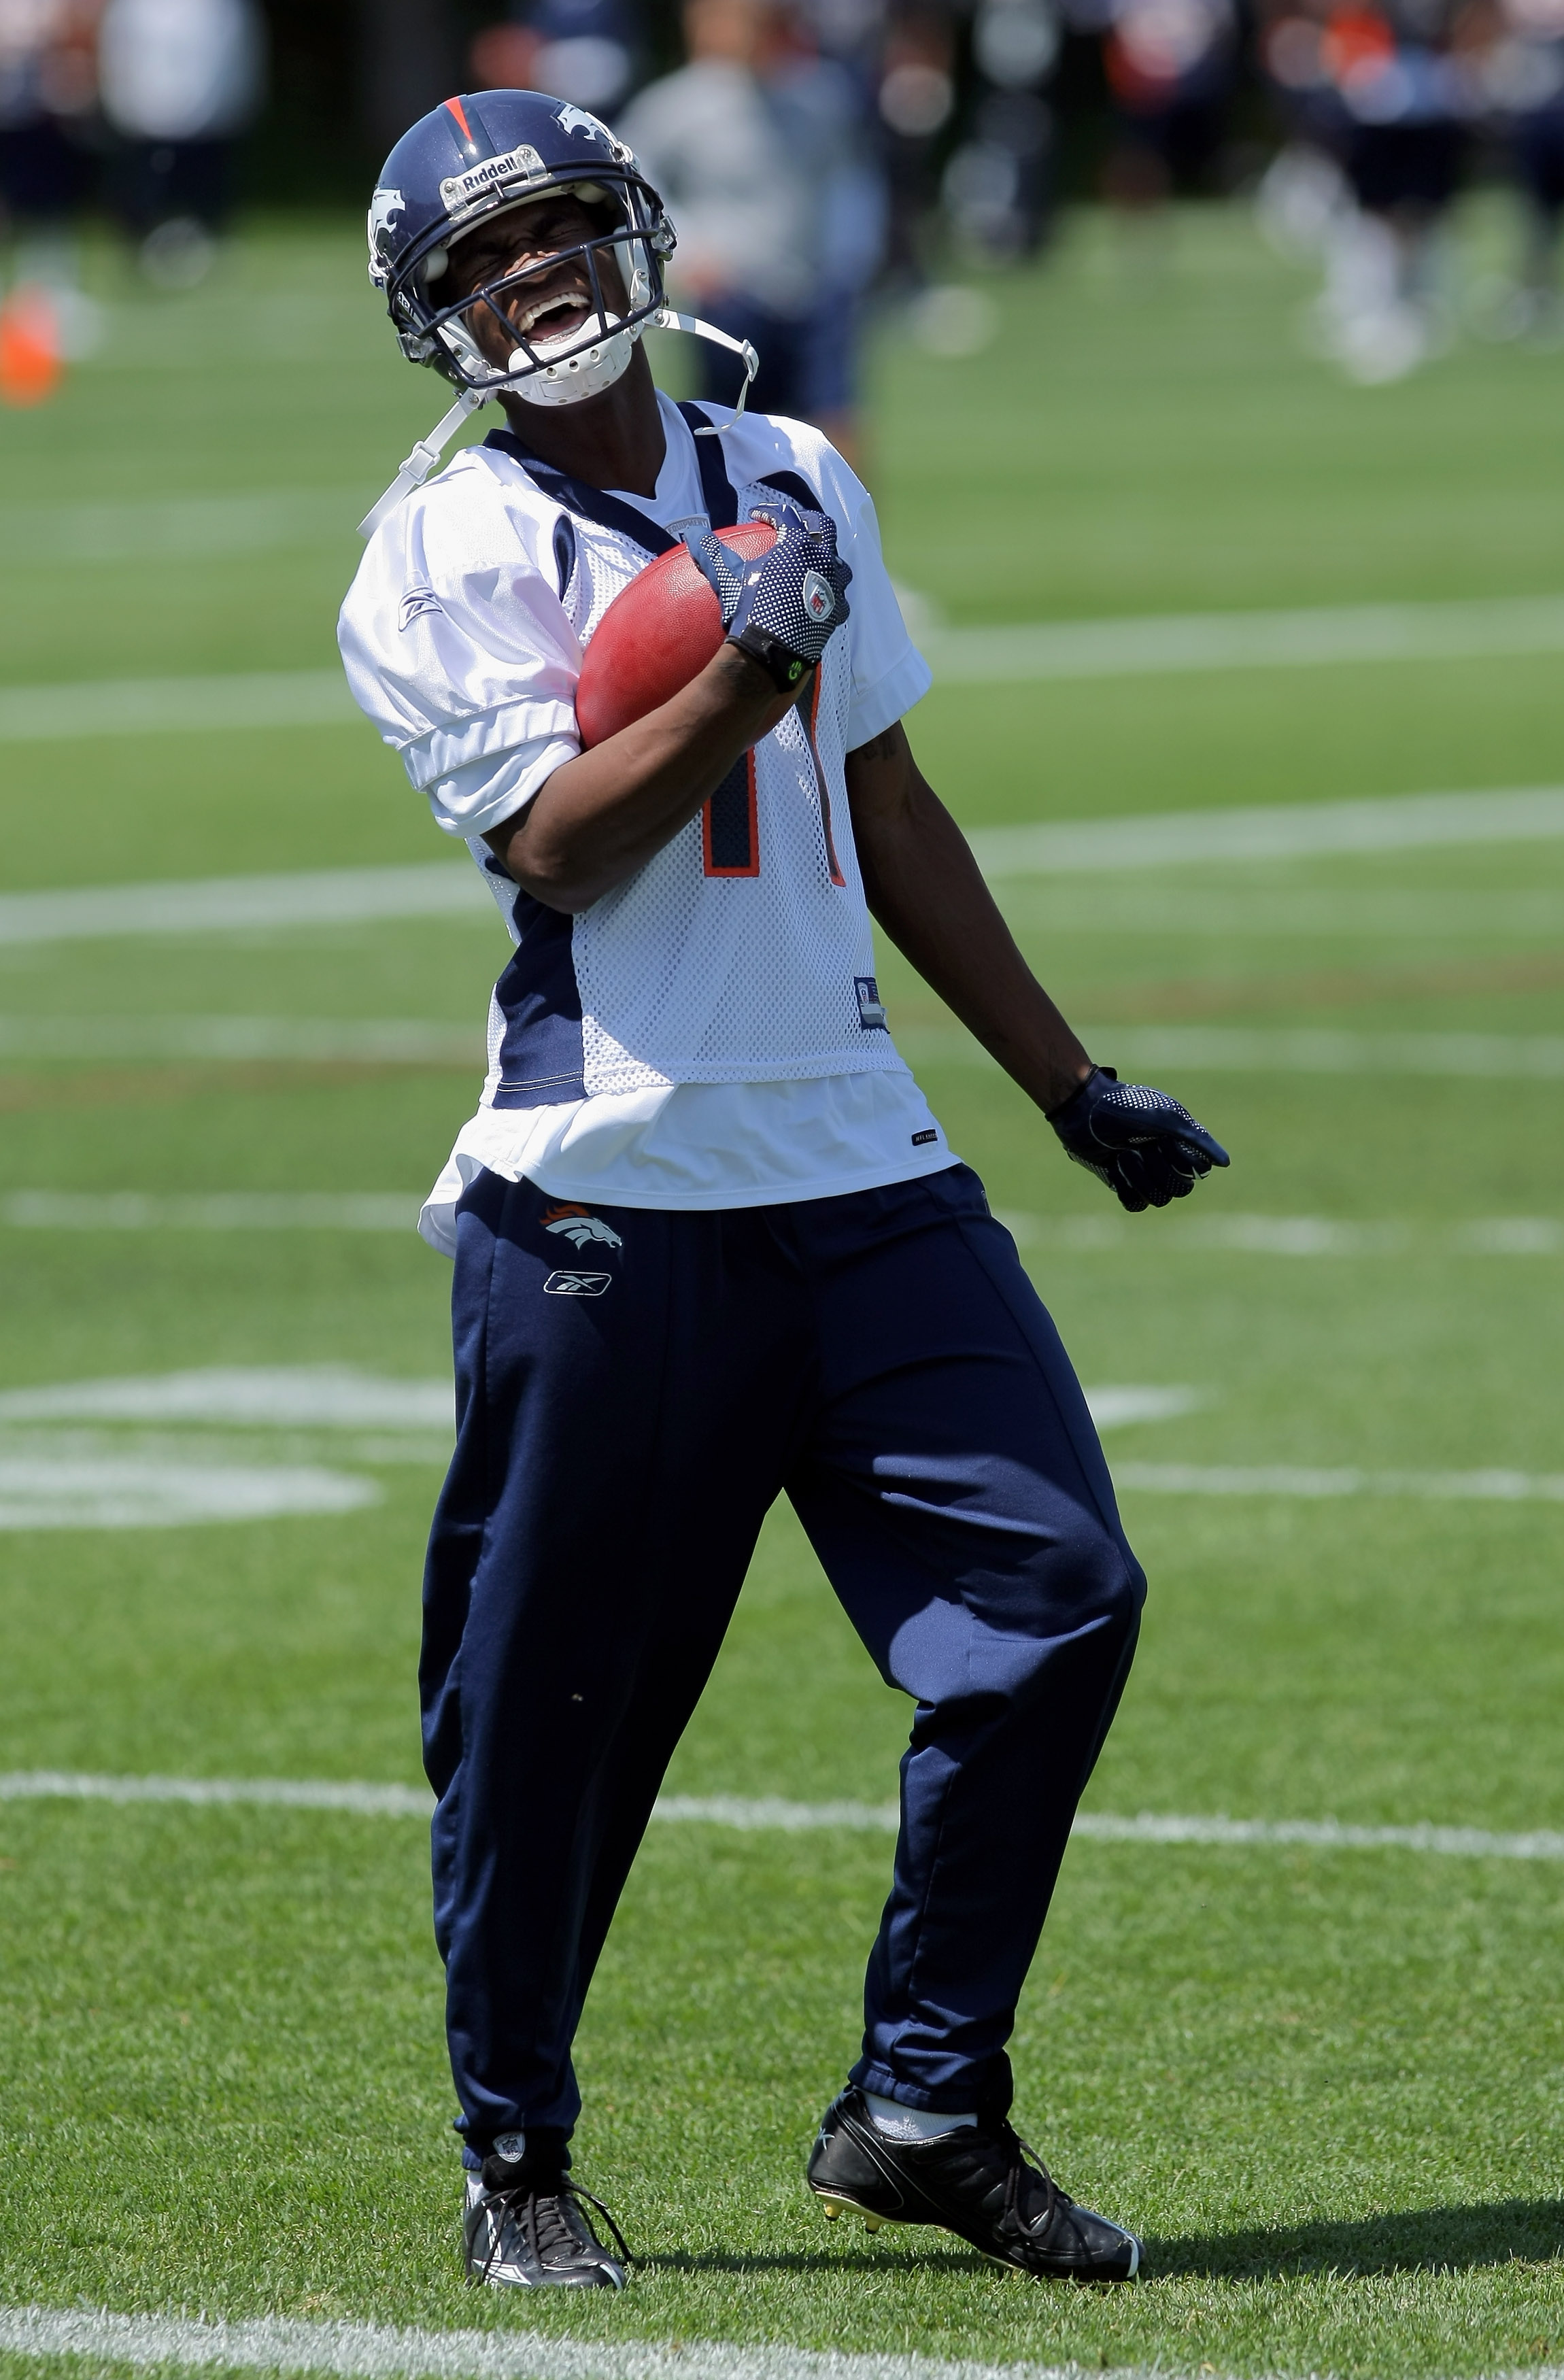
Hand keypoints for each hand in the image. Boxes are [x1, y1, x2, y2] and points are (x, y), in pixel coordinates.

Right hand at [686, 497, 851, 693]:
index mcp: (798, 544)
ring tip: (814, 559)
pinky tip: (819, 596)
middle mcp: (823, 559)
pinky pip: (840, 595)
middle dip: (810, 521)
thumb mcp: (727, 579)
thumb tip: (691, 533)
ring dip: (827, 555)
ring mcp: (835, 586)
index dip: (770, 513)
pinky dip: (831, 591)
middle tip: (798, 524)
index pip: (786, 516)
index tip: (758, 517)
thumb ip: (711, 552)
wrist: (772, 653)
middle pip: (824, 527)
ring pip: (838, 561)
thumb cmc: (750, 611)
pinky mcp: (837, 612)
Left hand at [1047, 1066, 1229, 1212]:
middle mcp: (1165, 1159)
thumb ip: (1198, 1140)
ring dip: (1141, 1179)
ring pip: (1159, 1199)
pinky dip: (1127, 1189)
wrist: (1084, 1110)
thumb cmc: (1126, 1107)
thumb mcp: (1166, 1119)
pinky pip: (1136, 1205)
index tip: (1166, 1141)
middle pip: (1181, 1189)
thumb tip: (1225, 1164)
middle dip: (1160, 1170)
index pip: (1199, 1169)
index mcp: (1181, 1142)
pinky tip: (1117, 1170)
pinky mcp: (1121, 1182)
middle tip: (1142, 1147)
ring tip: (1124, 1156)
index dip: (1183, 1160)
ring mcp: (1144, 1173)